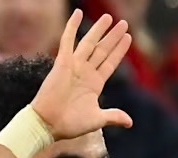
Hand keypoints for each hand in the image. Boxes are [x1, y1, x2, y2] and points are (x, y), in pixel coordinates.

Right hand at [30, 11, 134, 139]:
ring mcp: (74, 66)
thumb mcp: (96, 119)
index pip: (110, 62)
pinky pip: (68, 41)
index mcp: (94, 84)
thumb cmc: (69, 124)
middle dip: (113, 37)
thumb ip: (113, 116)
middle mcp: (85, 72)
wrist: (48, 124)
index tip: (128, 37)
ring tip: (109, 17)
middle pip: (102, 50)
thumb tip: (129, 122)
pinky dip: (72, 27)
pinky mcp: (62, 63)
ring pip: (89, 43)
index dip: (119, 50)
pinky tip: (77, 13)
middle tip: (123, 23)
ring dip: (99, 30)